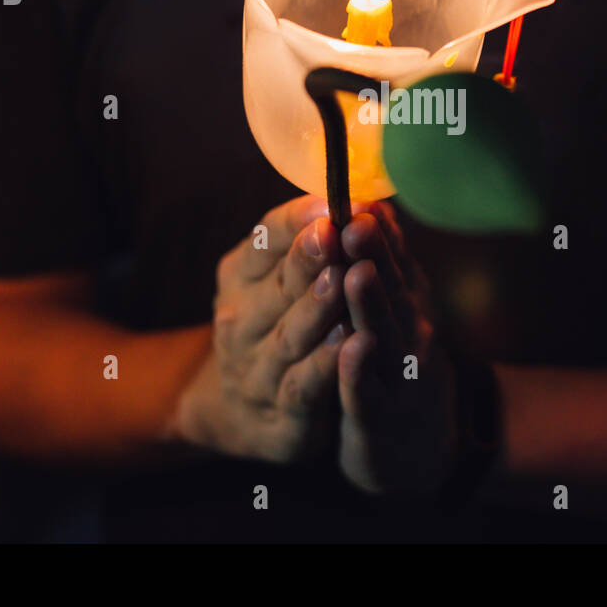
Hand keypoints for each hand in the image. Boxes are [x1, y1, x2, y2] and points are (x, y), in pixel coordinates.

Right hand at [176, 195, 347, 463]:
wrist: (240, 412)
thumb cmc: (273, 325)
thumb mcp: (278, 279)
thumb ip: (311, 241)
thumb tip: (365, 193)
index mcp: (241, 276)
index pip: (265, 239)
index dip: (296, 220)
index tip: (330, 200)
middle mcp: (241, 319)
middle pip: (279, 284)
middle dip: (308, 258)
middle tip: (334, 231)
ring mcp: (258, 367)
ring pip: (291, 334)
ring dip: (317, 307)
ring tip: (343, 280)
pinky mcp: (282, 412)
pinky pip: (303, 385)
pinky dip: (324, 365)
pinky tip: (349, 344)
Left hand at [336, 203, 456, 494]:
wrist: (417, 447)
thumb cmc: (396, 364)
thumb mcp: (397, 309)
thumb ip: (387, 262)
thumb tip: (374, 201)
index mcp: (405, 300)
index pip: (391, 257)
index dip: (376, 229)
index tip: (360, 195)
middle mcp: (407, 329)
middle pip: (389, 287)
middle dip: (372, 254)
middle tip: (355, 219)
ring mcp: (396, 373)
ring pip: (381, 333)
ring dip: (369, 304)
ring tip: (355, 272)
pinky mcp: (379, 414)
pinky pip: (367, 390)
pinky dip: (359, 370)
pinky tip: (351, 349)